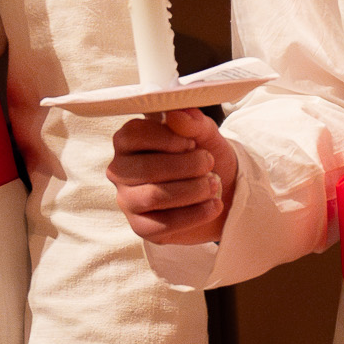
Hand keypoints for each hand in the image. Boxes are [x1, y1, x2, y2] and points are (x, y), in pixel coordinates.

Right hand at [107, 107, 236, 245]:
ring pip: (153, 197)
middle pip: (144, 169)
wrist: (222, 190)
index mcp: (130, 142)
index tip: (191, 142)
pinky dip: (195, 214)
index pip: (132, 135)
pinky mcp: (141, 227)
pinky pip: (162, 225)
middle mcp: (122, 171)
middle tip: (209, 162)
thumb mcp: (205, 134)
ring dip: (193, 190)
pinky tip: (214, 205)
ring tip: (214, 184)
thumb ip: (193, 122)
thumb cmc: (205, 156)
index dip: (165, 138)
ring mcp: (128, 201)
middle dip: (185, 166)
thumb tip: (177, 116)